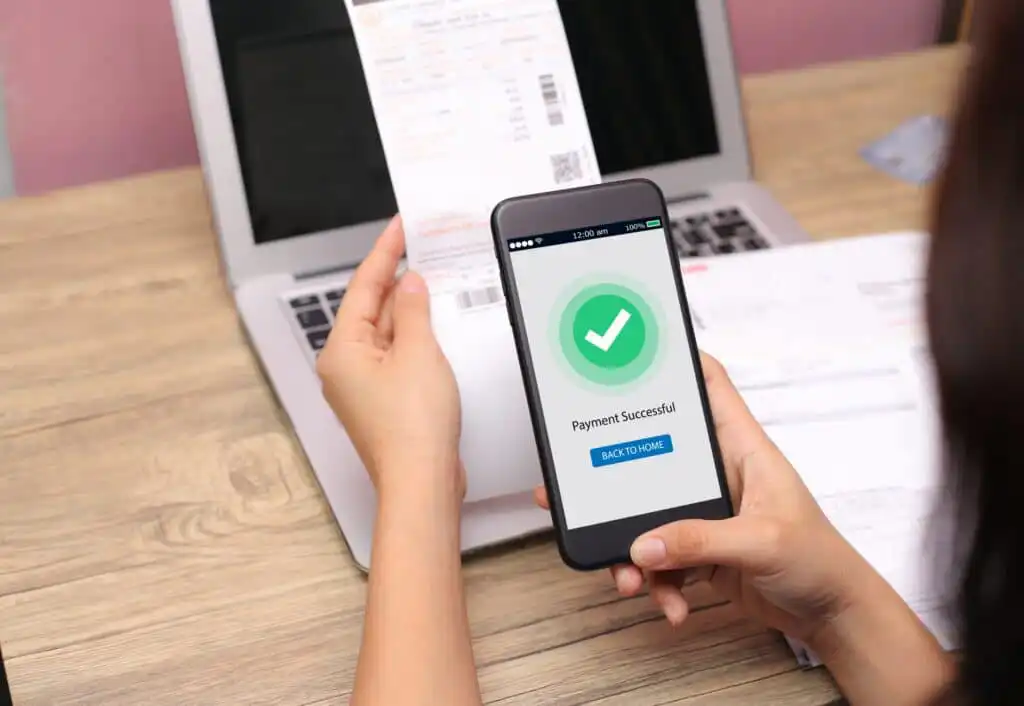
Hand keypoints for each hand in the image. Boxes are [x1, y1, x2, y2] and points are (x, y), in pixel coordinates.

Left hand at [318, 216, 464, 503]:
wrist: (421, 482)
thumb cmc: (411, 428)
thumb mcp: (418, 352)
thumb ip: (412, 310)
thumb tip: (409, 284)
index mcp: (341, 351)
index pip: (362, 287)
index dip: (385, 252)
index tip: (400, 227)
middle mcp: (344, 368)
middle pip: (371, 310)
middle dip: (398, 280)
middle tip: (422, 247)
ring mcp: (363, 387)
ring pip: (386, 334)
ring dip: (409, 310)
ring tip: (435, 279)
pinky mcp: (384, 402)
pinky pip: (397, 357)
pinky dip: (415, 338)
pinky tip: (435, 326)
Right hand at [535, 354, 872, 645]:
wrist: (833, 615)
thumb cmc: (819, 561)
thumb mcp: (761, 543)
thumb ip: (700, 541)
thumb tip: (642, 545)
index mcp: (743, 449)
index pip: (711, 386)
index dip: (677, 363)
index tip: (633, 355)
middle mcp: (721, 474)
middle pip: (658, 456)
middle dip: (621, 480)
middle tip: (586, 494)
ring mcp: (707, 513)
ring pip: (651, 516)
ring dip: (635, 551)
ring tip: (632, 580)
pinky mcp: (701, 549)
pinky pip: (662, 558)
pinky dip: (659, 583)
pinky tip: (671, 605)